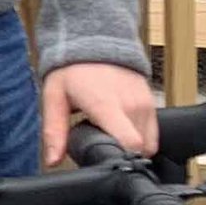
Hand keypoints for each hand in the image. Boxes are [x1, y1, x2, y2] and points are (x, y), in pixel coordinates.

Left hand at [42, 61, 159, 168]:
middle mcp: (131, 105)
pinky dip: (140, 138)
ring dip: (131, 148)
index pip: (130, 142)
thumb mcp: (54, 98)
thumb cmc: (73, 69)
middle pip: (138, 149)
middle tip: (100, 148)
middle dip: (121, 156)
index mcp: (107, 105)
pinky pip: (153, 132)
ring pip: (147, 143)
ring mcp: (144, 103)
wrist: (94, 40)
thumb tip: (52, 161)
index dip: (121, 160)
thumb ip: (54, 131)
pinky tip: (121, 130)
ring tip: (110, 137)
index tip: (107, 164)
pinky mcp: (151, 102)